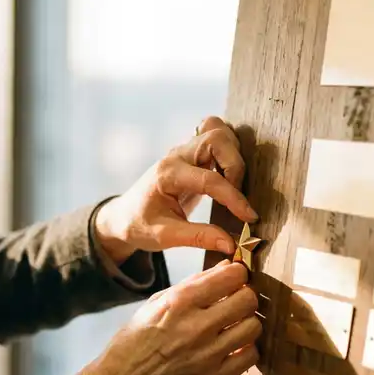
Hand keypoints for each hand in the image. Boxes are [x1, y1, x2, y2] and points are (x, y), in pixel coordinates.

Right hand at [74, 261, 260, 374]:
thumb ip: (190, 285)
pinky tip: (232, 347)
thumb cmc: (133, 343)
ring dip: (246, 322)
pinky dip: (245, 349)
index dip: (237, 274)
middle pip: (248, 300)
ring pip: (253, 327)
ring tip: (234, 325)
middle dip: (245, 296)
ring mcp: (208, 354)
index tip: (235, 277)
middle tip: (236, 301)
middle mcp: (196, 326)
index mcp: (178, 302)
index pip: (230, 277)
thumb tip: (223, 269)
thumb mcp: (154, 304)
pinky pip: (250, 356)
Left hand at [94, 116, 257, 263]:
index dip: (234, 199)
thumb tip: (231, 244)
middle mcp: (176, 156)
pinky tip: (229, 172)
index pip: (209, 180)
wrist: (124, 216)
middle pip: (216, 138)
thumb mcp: (164, 237)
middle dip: (235, 165)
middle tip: (238, 193)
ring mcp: (184, 152)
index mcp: (168, 175)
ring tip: (235, 182)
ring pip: (217, 130)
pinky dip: (228, 147)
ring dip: (233, 153)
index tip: (250, 217)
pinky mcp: (191, 154)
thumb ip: (198, 238)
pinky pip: (214, 136)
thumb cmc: (139, 225)